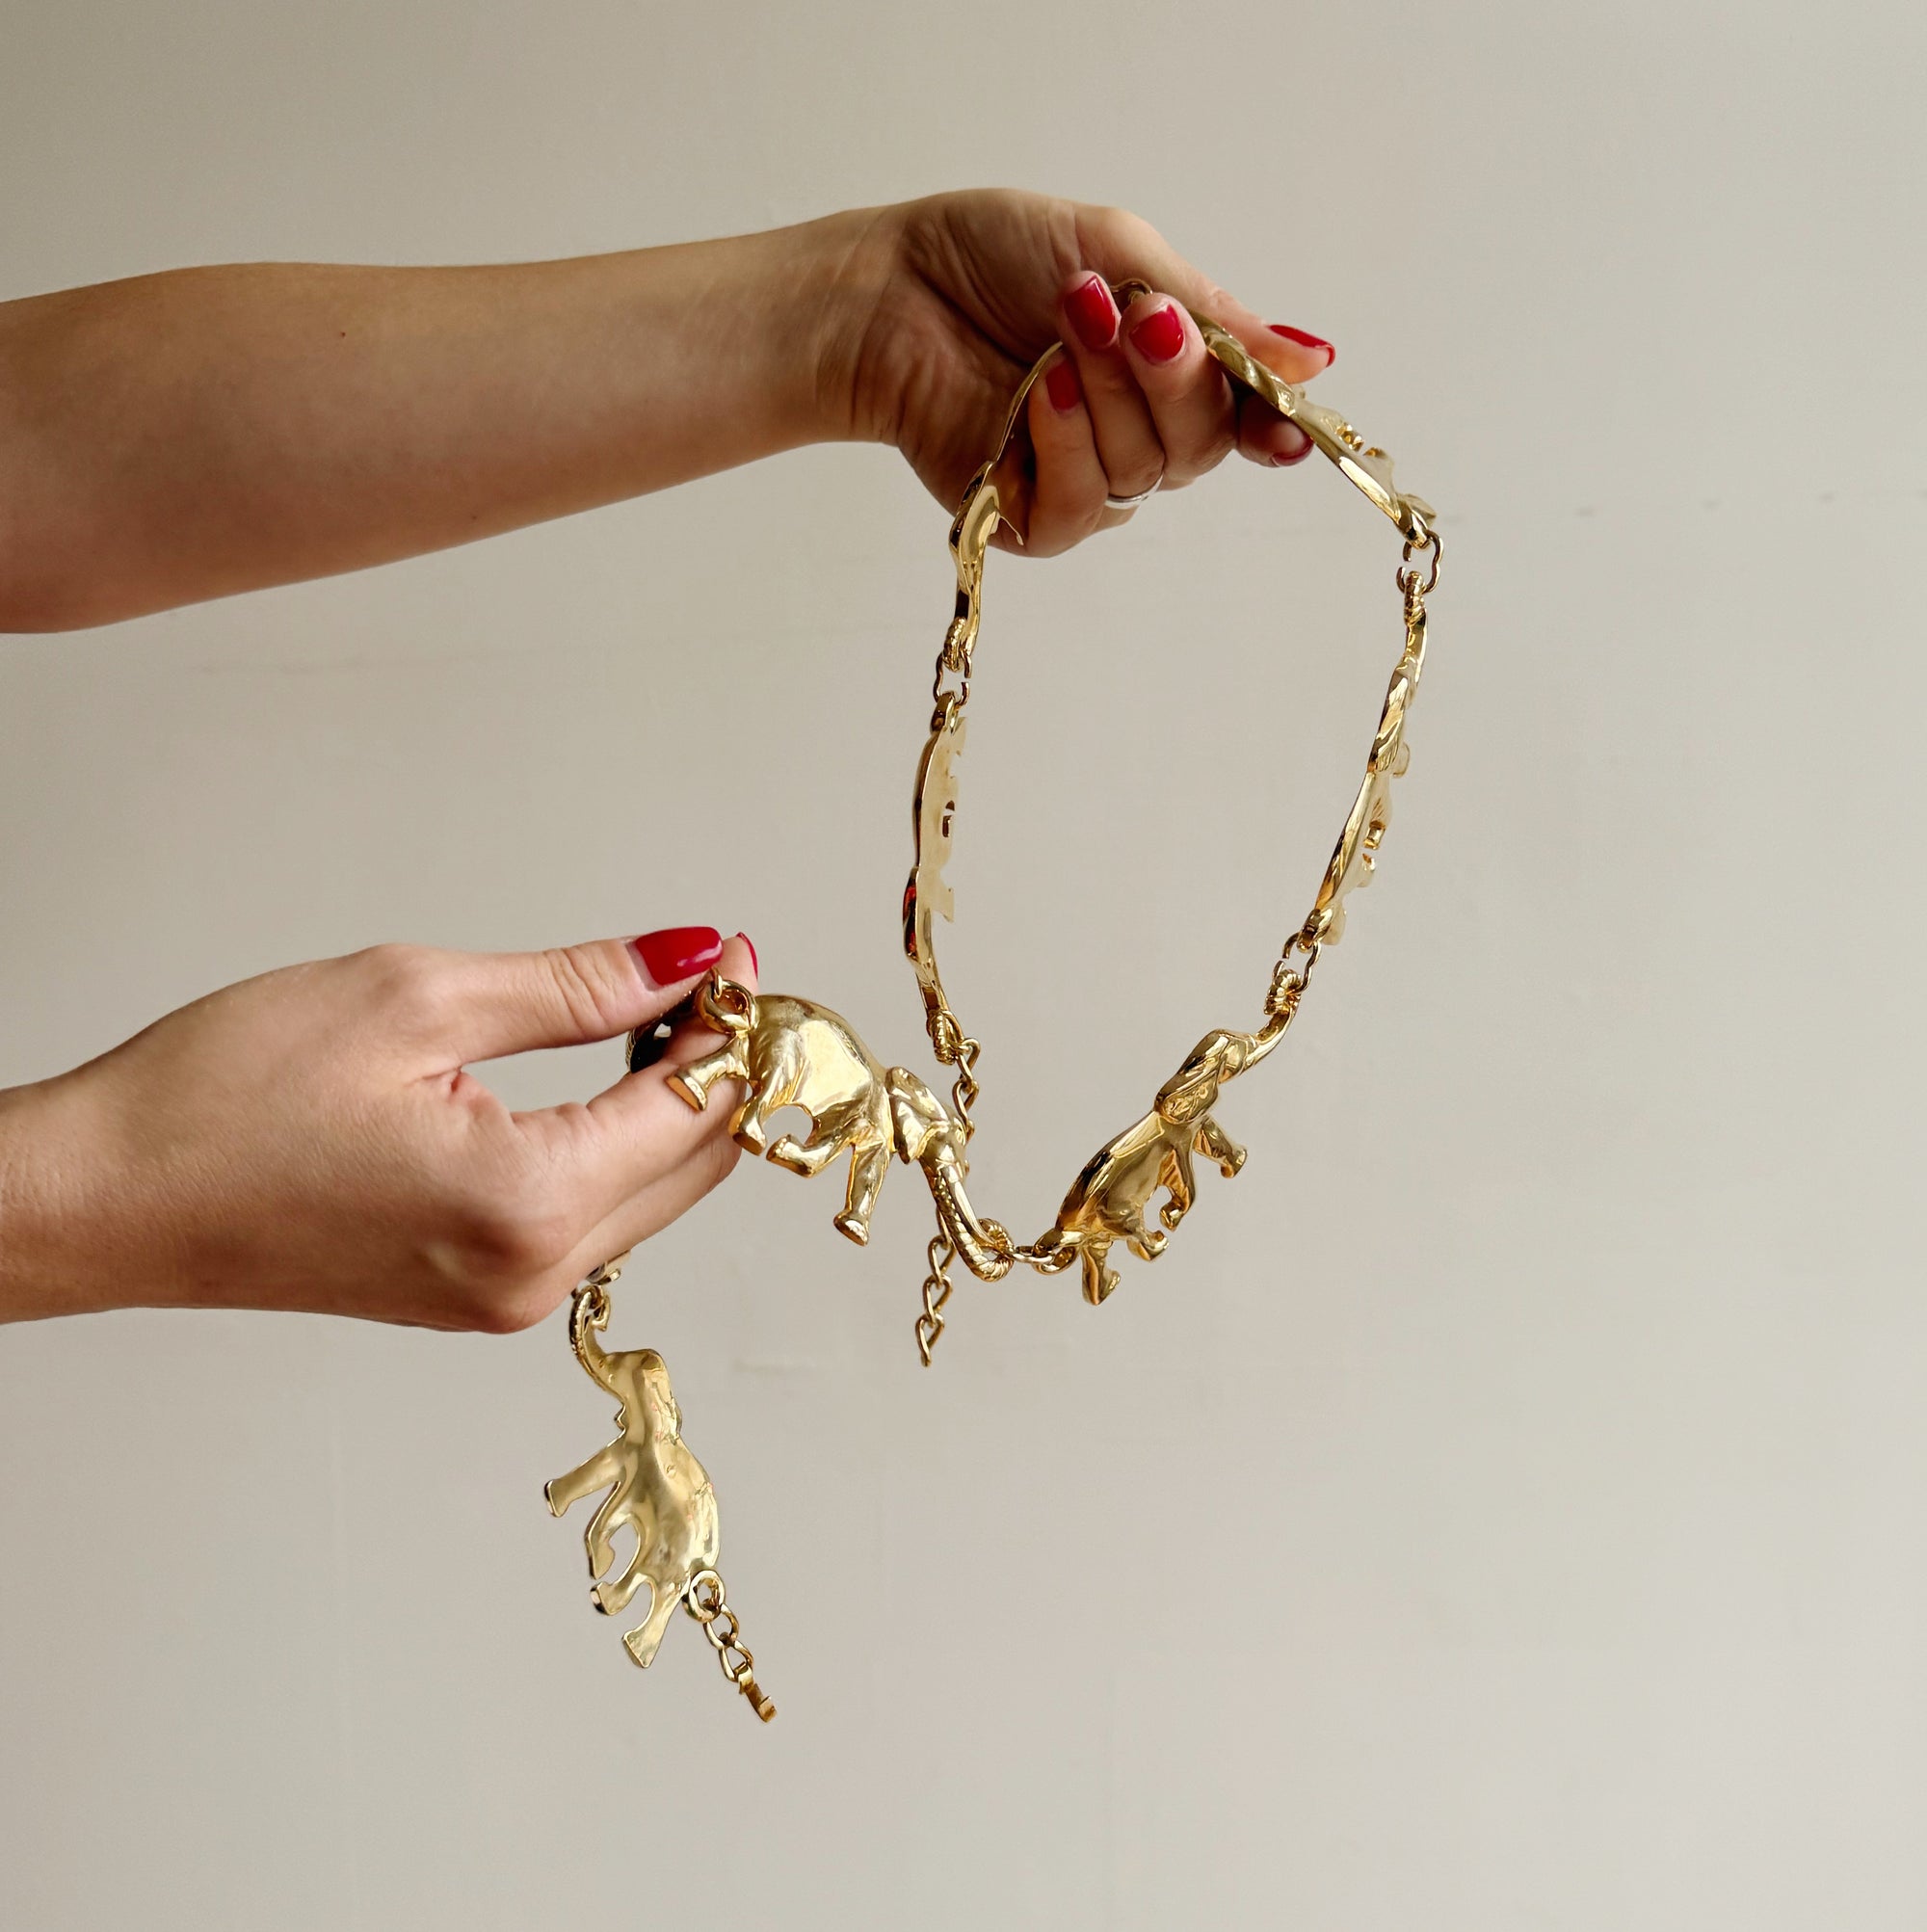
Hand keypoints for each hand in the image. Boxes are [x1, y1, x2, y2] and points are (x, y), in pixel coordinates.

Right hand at [0, 927, 756, 1330]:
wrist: (103, 1198)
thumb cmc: (220, 1100)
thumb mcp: (415, 998)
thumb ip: (576, 987)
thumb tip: (685, 960)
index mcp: (526, 1203)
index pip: (693, 1107)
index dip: (734, 1023)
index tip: (737, 954)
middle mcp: (531, 1275)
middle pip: (694, 1166)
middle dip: (723, 1069)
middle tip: (715, 979)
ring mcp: (505, 1301)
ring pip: (652, 1198)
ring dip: (677, 1110)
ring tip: (663, 1014)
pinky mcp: (476, 1299)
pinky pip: (594, 1220)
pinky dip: (621, 1149)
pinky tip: (606, 1079)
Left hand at [822, 189, 1336, 555]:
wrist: (889, 288)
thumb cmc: (993, 258)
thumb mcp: (1121, 255)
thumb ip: (1214, 316)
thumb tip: (1314, 360)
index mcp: (1168, 372)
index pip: (1243, 415)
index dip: (1270, 422)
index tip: (1282, 425)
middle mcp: (1136, 434)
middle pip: (1203, 444)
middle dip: (1177, 375)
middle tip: (1135, 313)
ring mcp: (1086, 480)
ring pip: (1144, 470)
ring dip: (1110, 392)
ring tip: (1065, 326)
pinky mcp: (1030, 518)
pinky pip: (1083, 507)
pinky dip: (1068, 445)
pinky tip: (1038, 392)